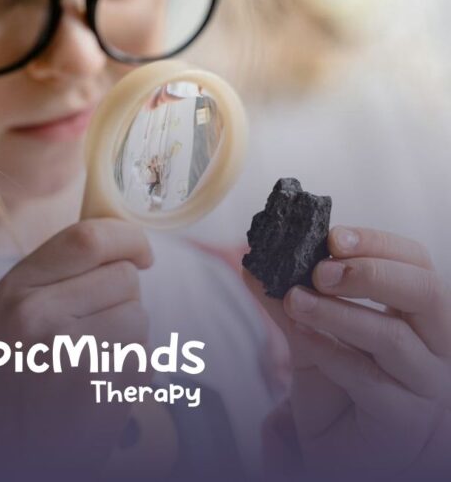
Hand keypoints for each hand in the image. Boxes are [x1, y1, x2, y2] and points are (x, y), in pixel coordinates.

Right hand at [0, 219, 153, 476]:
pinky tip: (100, 384)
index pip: (87, 237)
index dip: (127, 237)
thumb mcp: (25, 308)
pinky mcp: (95, 384)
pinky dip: (131, 368)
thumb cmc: (32, 369)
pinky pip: (143, 354)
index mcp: (16, 286)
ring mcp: (65, 349)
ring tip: (93, 359)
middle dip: (125, 298)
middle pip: (124, 276)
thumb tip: (126, 233)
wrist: (19, 445)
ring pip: (139, 315)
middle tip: (95, 328)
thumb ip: (65, 268)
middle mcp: (34, 313)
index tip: (142, 252)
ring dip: (129, 336)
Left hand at [244, 226, 450, 479]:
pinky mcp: (406, 419)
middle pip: (424, 292)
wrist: (337, 448)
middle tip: (319, 270)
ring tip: (293, 299)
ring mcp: (426, 383)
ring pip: (392, 337)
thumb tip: (252, 264)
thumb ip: (287, 298)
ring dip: (337, 313)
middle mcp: (434, 345)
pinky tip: (300, 334)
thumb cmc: (333, 385)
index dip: (378, 244)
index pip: (416, 263)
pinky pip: (369, 378)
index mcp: (417, 312)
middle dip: (369, 272)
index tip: (333, 236)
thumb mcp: (307, 331)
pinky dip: (330, 350)